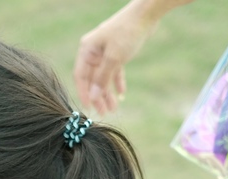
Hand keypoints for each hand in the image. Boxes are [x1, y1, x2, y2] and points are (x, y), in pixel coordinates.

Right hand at [74, 0, 187, 114]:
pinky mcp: (117, 52)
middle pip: (92, 79)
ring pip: (104, 77)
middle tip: (104, 113)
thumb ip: (102, 78)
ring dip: (108, 93)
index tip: (89, 108)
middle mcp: (93, 52)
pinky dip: (117, 82)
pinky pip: (114, 72)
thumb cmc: (127, 32)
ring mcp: (105, 52)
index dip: (84, 93)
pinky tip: (121, 94)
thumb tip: (94, 97)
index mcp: (87, 50)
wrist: (146, 15)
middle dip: (98, 96)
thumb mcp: (114, 58)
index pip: (81, 76)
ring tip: (113, 108)